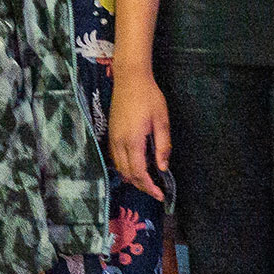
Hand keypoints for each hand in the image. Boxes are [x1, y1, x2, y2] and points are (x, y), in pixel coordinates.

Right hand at [110, 65, 172, 199]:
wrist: (129, 79)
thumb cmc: (149, 97)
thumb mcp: (162, 120)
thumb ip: (162, 146)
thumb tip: (162, 167)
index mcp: (133, 140)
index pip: (139, 172)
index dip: (149, 186)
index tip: (160, 194)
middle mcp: (119, 142)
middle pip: (127, 174)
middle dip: (141, 186)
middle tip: (156, 191)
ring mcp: (112, 138)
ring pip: (119, 168)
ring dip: (132, 178)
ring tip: (147, 182)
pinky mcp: (110, 134)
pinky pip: (115, 158)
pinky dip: (125, 168)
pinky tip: (135, 167)